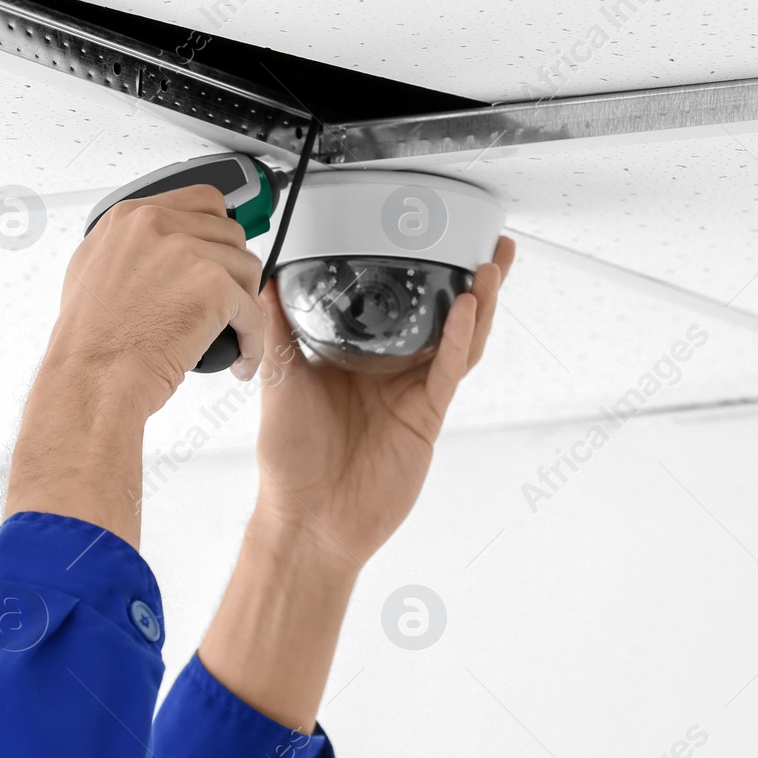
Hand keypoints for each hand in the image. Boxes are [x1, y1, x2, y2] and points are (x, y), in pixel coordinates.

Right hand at [49, 185, 267, 411]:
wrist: (92, 378)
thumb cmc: (90, 342)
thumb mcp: (92, 269)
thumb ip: (131, 246)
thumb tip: (162, 246)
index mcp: (129, 217)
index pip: (202, 201)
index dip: (218, 233)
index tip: (220, 257)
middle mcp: (158, 226)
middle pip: (230, 234)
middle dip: (233, 271)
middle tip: (226, 303)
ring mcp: (188, 253)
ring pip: (248, 269)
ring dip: (245, 303)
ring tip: (230, 332)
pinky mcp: (214, 286)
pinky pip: (254, 312)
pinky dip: (253, 341)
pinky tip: (241, 359)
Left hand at [196, 236, 514, 729]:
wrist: (307, 518)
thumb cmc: (292, 462)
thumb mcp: (281, 378)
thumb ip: (280, 329)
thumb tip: (266, 279)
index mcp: (362, 360)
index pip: (401, 308)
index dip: (423, 276)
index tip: (433, 238)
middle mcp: (394, 374)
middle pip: (445, 319)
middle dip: (472, 282)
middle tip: (490, 245)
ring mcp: (415, 395)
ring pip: (459, 341)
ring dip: (479, 304)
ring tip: (491, 266)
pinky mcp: (426, 417)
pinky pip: (448, 371)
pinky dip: (458, 339)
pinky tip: (466, 308)